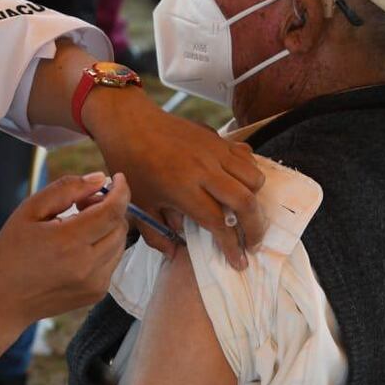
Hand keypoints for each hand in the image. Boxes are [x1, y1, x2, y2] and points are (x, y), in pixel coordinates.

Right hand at [0, 172, 130, 326]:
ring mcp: (94, 284)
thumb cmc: (11, 250)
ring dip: (107, 227)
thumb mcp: (30, 210)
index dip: (121, 191)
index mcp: (68, 243)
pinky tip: (78, 246)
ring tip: (78, 224)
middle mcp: (86, 266)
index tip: (118, 178)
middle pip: (120, 226)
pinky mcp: (96, 294)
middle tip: (83, 203)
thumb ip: (66, 189)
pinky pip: (112, 261)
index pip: (112, 212)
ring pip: (120, 243)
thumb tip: (100, 179)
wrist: (3, 299)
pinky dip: (104, 247)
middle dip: (110, 207)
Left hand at [84, 89, 265, 267]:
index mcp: (184, 189)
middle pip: (246, 202)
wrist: (129, 123)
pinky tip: (238, 182)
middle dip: (255, 228)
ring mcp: (215, 151)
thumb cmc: (131, 165)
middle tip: (252, 243)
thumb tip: (175, 254)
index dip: (232, 245)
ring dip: (255, 199)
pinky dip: (249, 172)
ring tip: (245, 212)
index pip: (219, 222)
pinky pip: (246, 155)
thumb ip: (156, 234)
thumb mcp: (138, 204)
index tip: (238, 261)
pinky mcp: (218, 138)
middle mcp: (205, 169)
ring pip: (253, 177)